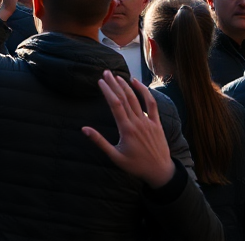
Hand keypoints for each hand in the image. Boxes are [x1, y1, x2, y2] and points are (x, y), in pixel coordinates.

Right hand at [82, 71, 175, 188]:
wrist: (160, 171)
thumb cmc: (136, 166)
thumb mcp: (115, 156)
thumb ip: (99, 142)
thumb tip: (84, 129)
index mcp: (126, 129)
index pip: (115, 104)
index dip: (107, 91)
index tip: (100, 81)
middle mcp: (137, 122)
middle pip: (124, 98)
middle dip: (114, 84)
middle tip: (106, 73)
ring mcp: (148, 122)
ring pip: (136, 99)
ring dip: (126, 86)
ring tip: (117, 76)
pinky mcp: (157, 123)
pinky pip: (151, 104)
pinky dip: (145, 92)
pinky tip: (137, 83)